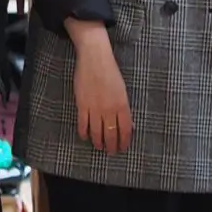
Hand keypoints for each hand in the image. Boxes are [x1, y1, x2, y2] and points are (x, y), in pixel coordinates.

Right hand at [67, 20, 132, 152]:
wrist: (95, 59)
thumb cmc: (111, 72)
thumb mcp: (122, 90)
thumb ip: (124, 108)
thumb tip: (129, 124)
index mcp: (122, 105)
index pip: (125, 129)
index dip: (124, 141)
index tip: (123, 148)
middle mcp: (109, 109)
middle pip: (111, 133)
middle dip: (112, 145)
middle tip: (111, 152)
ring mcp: (95, 108)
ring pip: (97, 132)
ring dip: (98, 142)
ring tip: (99, 147)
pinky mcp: (82, 105)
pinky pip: (83, 124)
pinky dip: (84, 133)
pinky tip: (85, 137)